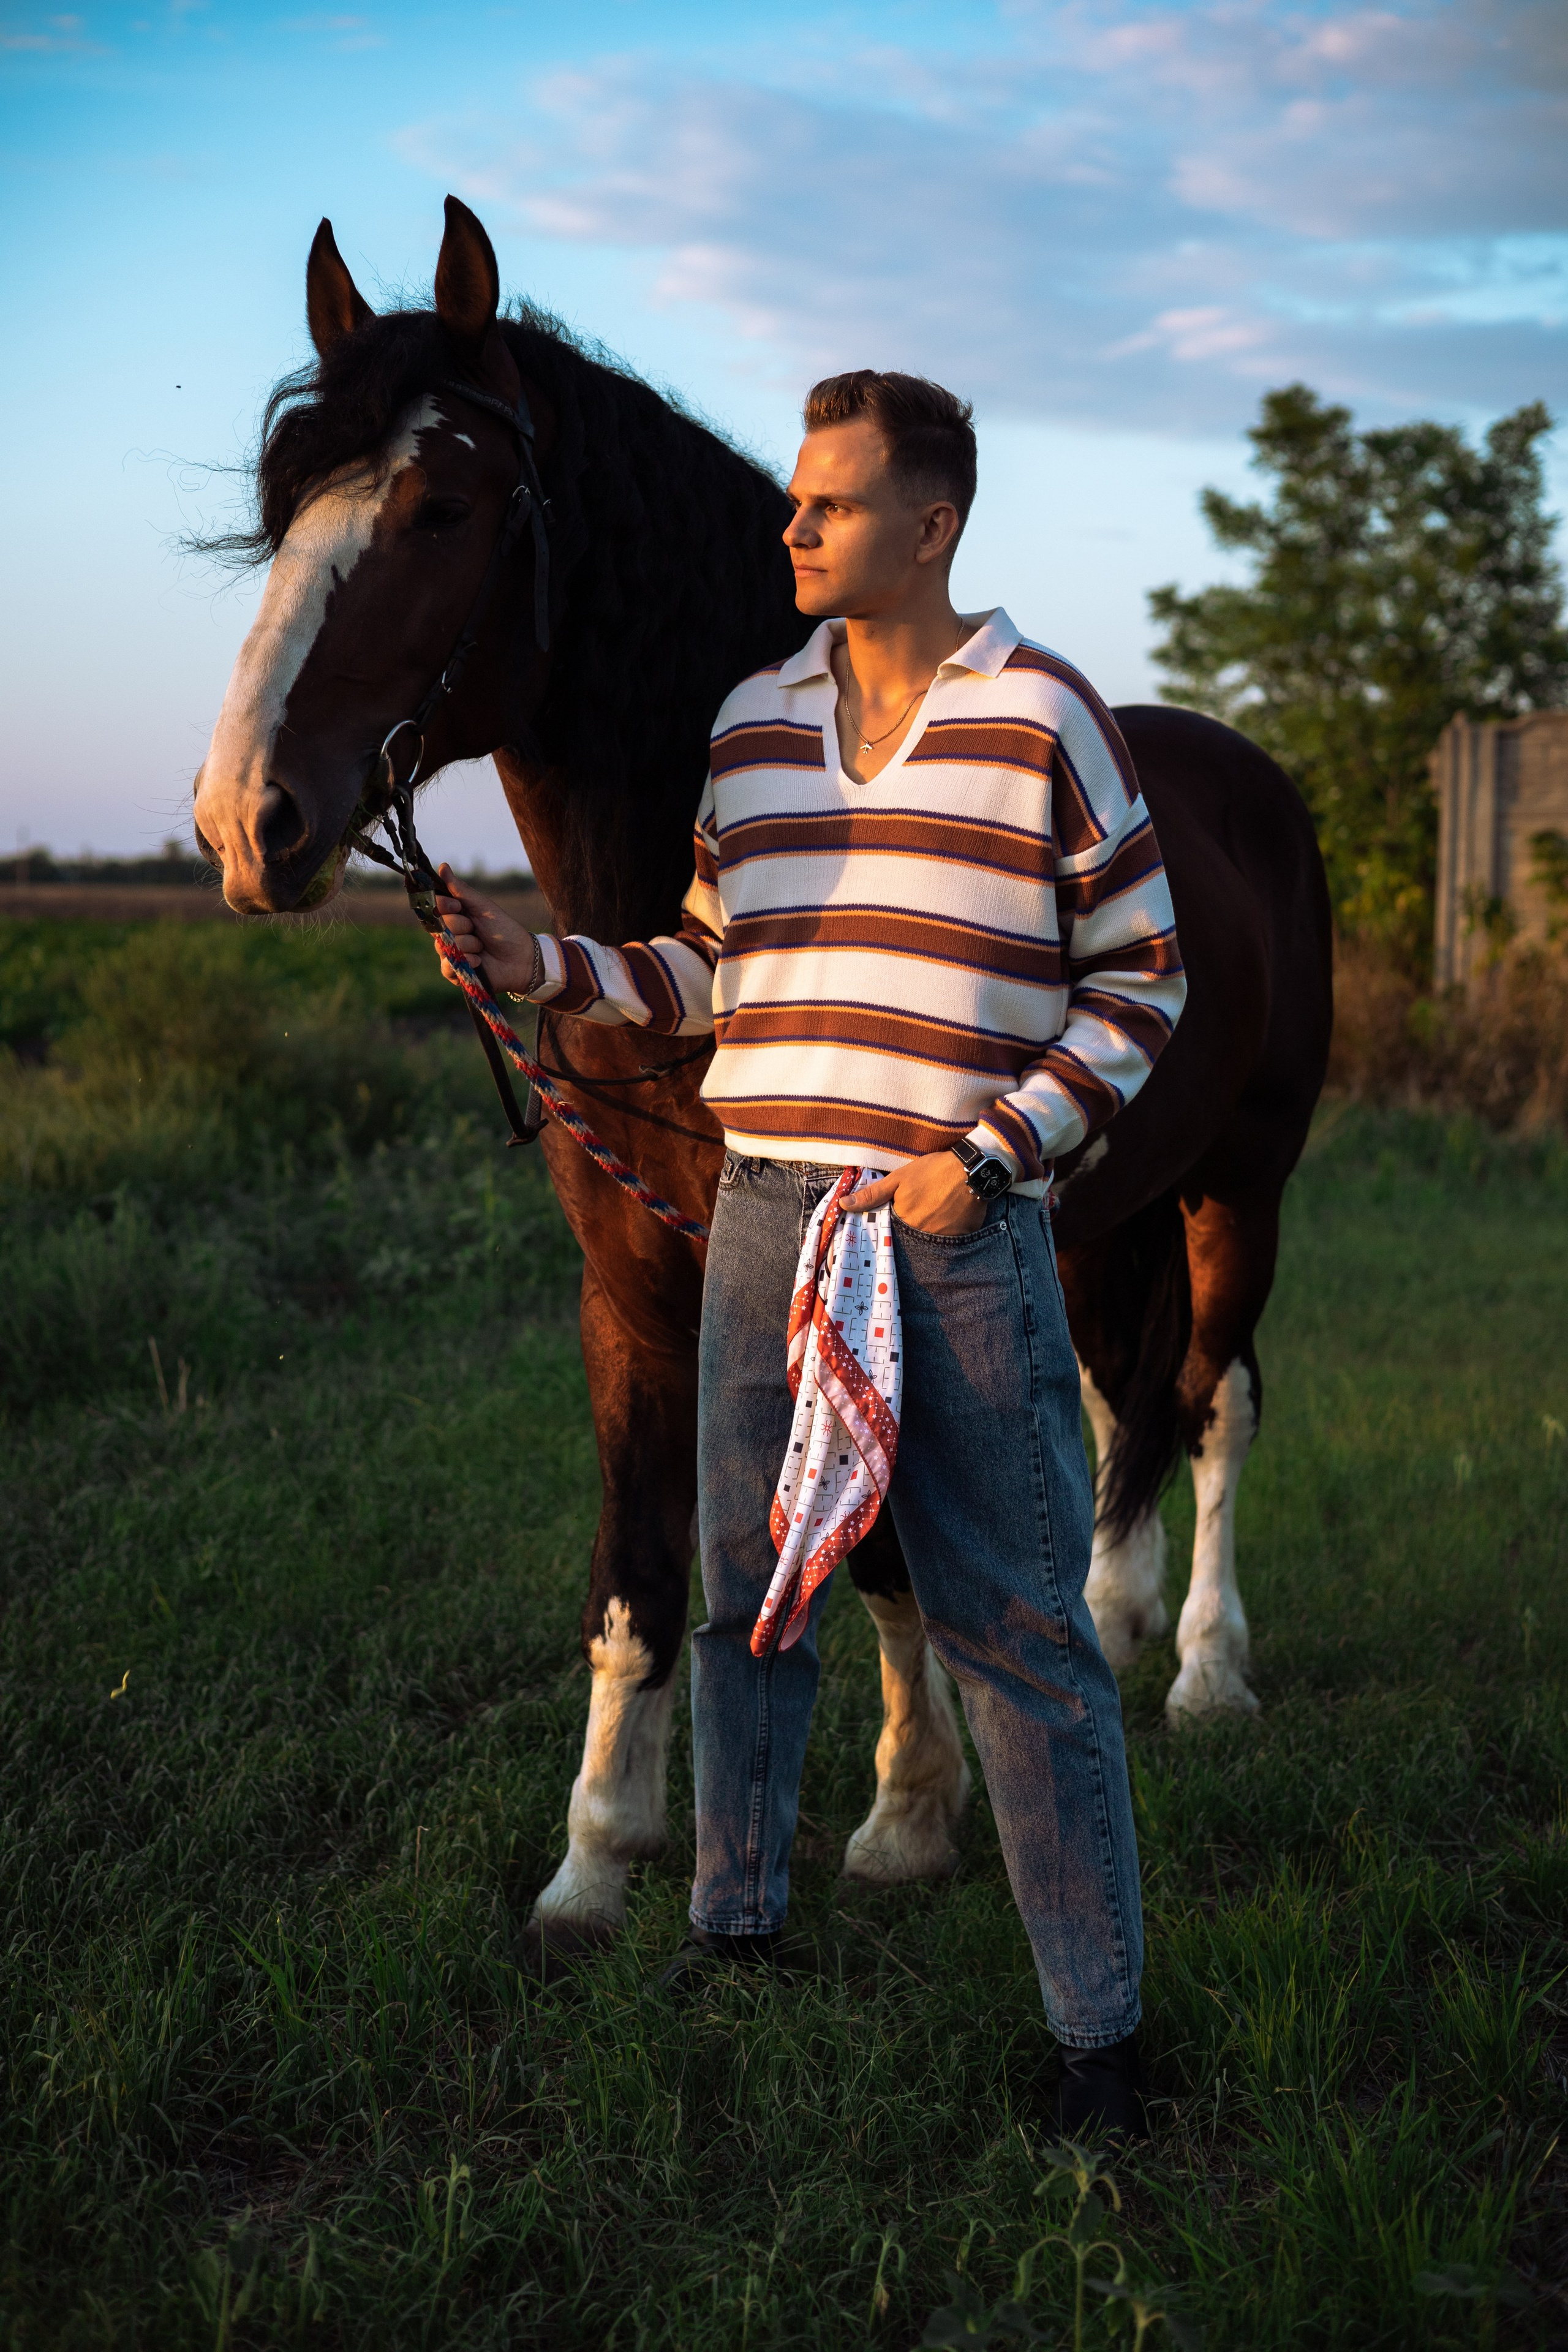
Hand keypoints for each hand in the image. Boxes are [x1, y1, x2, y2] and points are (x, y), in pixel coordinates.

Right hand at [431, 863, 541, 992]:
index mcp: (454, 916)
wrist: (522, 957)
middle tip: (477, 930)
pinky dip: (466, 962)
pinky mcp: (456, 973)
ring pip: (445, 946)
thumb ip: (461, 890)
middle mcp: (449, 934)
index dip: (443, 906)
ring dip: (468, 945)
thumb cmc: (504, 930)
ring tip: (483, 947)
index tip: (458, 906)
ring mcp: (451, 953)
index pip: (434, 907)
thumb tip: (443, 866)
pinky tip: (479, 961)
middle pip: (439, 925)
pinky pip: (448, 967)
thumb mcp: (483, 907)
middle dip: (461, 926)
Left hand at [842, 1148, 987, 1235]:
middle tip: (922, 1212)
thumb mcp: (899, 1178)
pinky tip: (951, 1217)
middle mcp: (921, 1235)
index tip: (900, 1216)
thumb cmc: (932, 1170)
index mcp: (904, 1221)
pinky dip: (949, 1231)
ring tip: (936, 1213)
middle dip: (914, 1227)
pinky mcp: (962, 1237)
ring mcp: (943, 1239)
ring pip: (931, 1240)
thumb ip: (872, 1194)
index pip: (892, 1232)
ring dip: (931, 1229)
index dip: (894, 1225)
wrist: (971, 1169)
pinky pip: (951, 1240)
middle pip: (912, 1237)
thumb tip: (843, 1205)